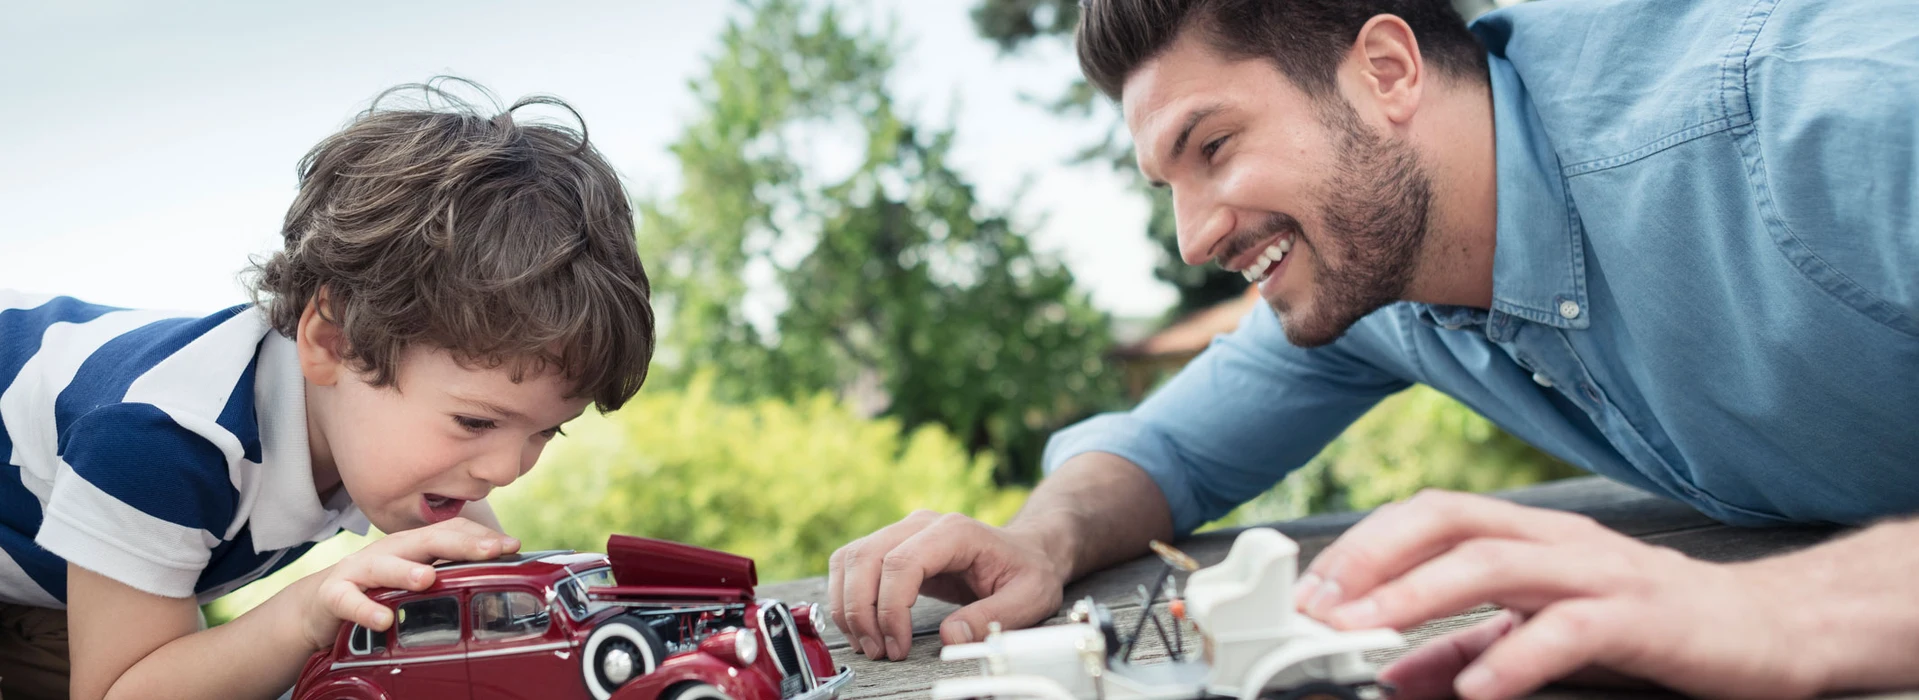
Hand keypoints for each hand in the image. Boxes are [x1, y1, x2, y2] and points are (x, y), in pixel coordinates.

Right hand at [284, 518, 519, 650]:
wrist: (321, 602)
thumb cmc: (378, 589)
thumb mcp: (415, 579)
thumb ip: (449, 578)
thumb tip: (498, 591)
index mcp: (415, 546)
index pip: (452, 532)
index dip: (482, 537)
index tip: (512, 545)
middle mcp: (391, 550)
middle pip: (428, 541)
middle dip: (462, 544)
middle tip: (491, 551)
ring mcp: (360, 569)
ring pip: (385, 565)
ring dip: (407, 571)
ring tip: (428, 579)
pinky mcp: (334, 593)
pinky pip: (348, 600)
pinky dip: (365, 609)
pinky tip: (382, 619)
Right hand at [828, 510, 1066, 660]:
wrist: (1027, 551)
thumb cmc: (1027, 572)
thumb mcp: (1028, 598)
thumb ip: (992, 618)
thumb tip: (952, 637)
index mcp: (955, 531)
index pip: (902, 562)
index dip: (891, 608)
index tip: (898, 645)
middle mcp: (922, 524)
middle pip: (866, 557)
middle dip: (861, 610)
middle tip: (877, 651)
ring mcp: (904, 531)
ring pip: (851, 558)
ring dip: (848, 605)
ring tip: (868, 643)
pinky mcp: (893, 545)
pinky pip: (853, 563)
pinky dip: (846, 595)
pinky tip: (862, 626)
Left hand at [1294, 490, 1822, 699]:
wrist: (1773, 629)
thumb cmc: (1654, 625)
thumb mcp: (1544, 633)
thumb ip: (1469, 648)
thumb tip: (1394, 672)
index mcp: (1531, 538)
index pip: (1431, 517)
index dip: (1365, 545)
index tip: (1311, 592)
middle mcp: (1559, 541)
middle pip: (1450, 523)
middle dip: (1376, 559)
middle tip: (1321, 607)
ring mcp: (1601, 573)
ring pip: (1497, 562)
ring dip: (1422, 596)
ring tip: (1369, 633)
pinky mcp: (1643, 616)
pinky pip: (1570, 628)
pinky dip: (1516, 656)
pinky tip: (1477, 688)